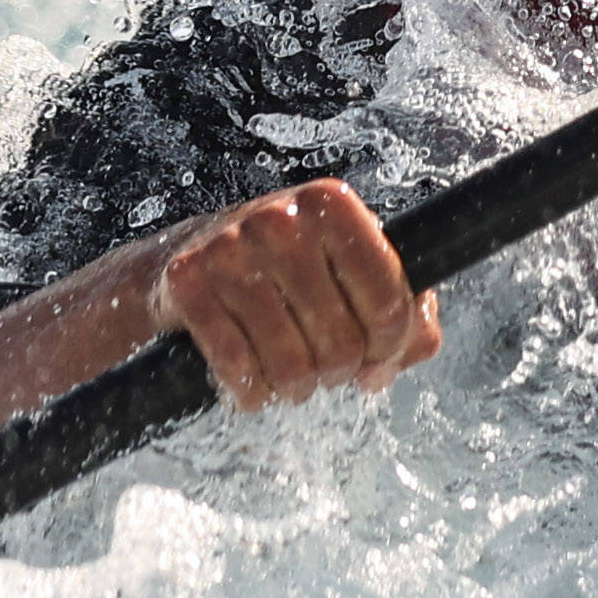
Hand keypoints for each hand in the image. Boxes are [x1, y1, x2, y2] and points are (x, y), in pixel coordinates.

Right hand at [152, 178, 441, 409]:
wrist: (190, 254)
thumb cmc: (287, 267)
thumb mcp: (349, 269)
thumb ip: (404, 308)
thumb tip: (410, 347)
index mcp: (333, 204)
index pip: (389, 298)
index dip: (391, 346)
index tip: (379, 359)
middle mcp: (281, 219)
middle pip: (342, 340)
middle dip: (341, 371)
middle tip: (330, 371)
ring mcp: (229, 249)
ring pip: (292, 363)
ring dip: (297, 388)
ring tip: (295, 381)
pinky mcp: (187, 282)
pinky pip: (238, 368)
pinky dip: (252, 393)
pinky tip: (255, 384)